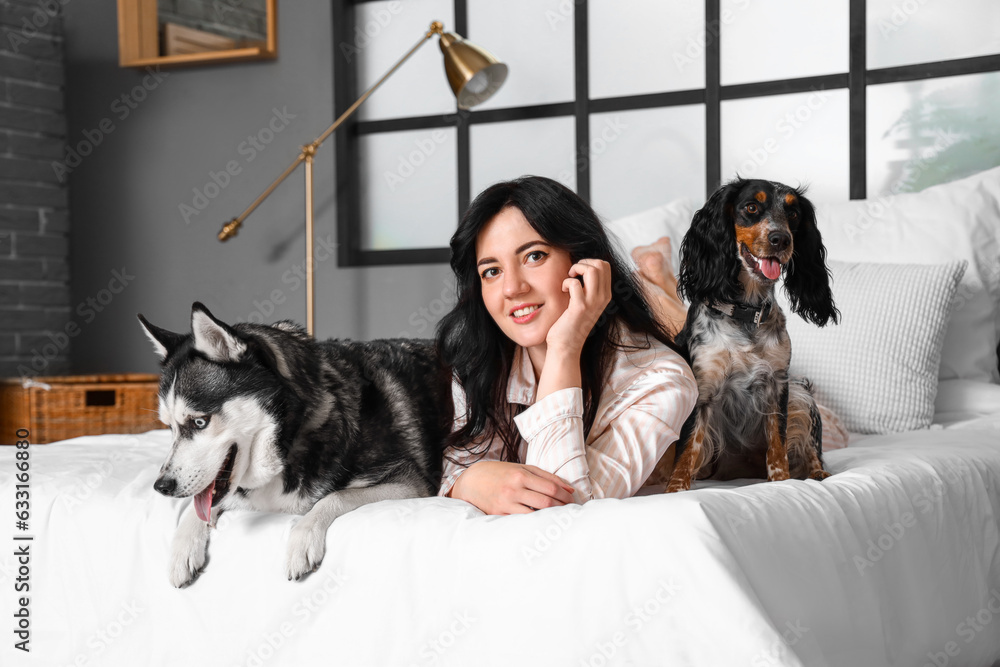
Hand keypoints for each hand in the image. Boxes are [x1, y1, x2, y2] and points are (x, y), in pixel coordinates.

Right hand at [448, 461, 575, 514]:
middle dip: (562, 508)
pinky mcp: (499, 515)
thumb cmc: (500, 473)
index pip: (550, 488)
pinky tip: (542, 523)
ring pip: (535, 514)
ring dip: (551, 517)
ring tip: (559, 518)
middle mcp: (514, 489)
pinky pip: (522, 521)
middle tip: (570, 511)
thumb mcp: (522, 468)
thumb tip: (569, 488)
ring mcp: (506, 503)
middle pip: (546, 502)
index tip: (572, 501)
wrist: (471, 481)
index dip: (565, 496)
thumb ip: (546, 476)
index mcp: (521, 475)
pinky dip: (535, 522)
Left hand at [544, 258, 612, 356]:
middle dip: (583, 263)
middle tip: (573, 274)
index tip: (578, 273)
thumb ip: (588, 288)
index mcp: (605, 295)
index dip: (590, 262)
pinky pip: (574, 283)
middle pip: (600, 264)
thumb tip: (581, 269)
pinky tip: (563, 291)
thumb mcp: (586, 304)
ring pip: (592, 270)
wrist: (566, 347)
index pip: (605, 266)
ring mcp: (592, 303)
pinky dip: (566, 282)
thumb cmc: (571, 324)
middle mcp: (602, 298)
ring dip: (576, 268)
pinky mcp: (579, 308)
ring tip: (569, 279)